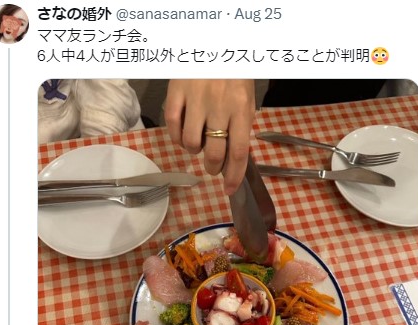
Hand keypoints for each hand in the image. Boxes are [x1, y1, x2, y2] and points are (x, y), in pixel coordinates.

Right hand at [164, 79, 255, 194]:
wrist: (213, 41)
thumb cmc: (233, 74)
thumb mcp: (245, 100)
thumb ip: (240, 129)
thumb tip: (233, 163)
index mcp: (242, 108)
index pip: (239, 152)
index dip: (233, 175)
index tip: (228, 189)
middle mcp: (220, 105)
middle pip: (214, 152)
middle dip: (213, 167)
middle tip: (212, 167)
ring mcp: (196, 99)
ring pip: (190, 144)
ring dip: (194, 151)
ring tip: (199, 142)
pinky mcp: (176, 92)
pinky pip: (172, 127)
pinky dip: (177, 138)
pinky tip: (183, 134)